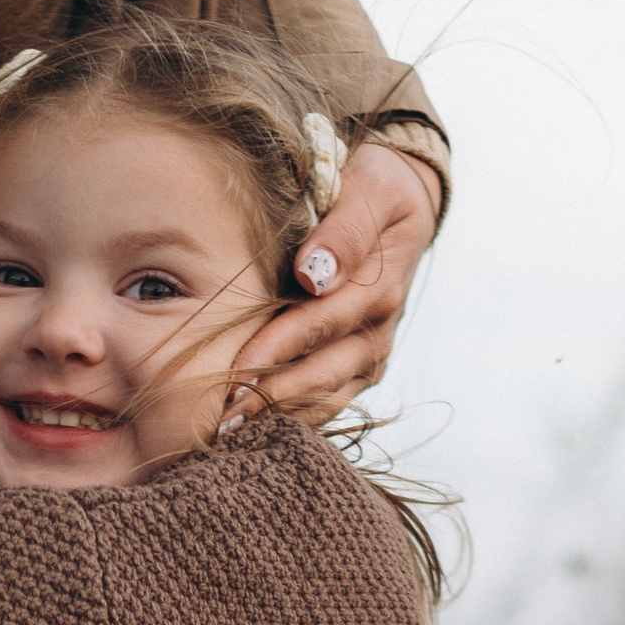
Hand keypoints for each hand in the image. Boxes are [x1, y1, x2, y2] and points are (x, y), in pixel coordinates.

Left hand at [224, 138, 439, 426]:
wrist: (401, 208)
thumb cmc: (374, 189)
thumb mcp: (370, 188)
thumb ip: (345, 229)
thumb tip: (314, 273)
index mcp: (381, 287)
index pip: (323, 323)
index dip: (279, 347)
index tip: (237, 367)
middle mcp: (378, 331)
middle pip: (322, 373)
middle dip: (271, 397)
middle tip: (222, 419)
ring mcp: (370, 356)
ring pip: (324, 398)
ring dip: (278, 418)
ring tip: (229, 435)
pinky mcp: (360, 371)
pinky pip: (327, 405)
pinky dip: (292, 421)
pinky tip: (252, 433)